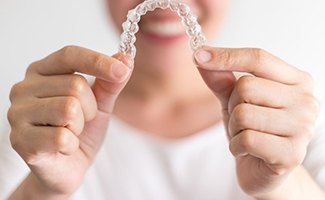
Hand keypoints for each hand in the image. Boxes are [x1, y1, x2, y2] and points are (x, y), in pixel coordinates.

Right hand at [7, 46, 131, 196]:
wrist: (68, 168)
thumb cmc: (81, 131)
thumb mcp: (100, 103)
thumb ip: (111, 82)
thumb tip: (126, 59)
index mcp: (42, 72)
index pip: (69, 55)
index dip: (97, 61)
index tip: (122, 70)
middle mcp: (24, 88)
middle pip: (74, 85)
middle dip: (90, 108)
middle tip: (81, 121)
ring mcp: (18, 114)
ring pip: (68, 109)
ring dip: (80, 126)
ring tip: (71, 132)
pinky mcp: (20, 140)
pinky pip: (61, 136)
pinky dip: (72, 145)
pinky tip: (63, 148)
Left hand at [195, 47, 318, 197]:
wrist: (263, 170)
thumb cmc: (253, 130)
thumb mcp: (234, 101)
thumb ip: (221, 79)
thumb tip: (200, 55)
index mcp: (297, 80)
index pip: (259, 58)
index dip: (226, 56)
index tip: (198, 55)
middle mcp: (306, 100)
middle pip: (246, 87)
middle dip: (232, 106)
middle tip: (241, 121)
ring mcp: (303, 128)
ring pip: (243, 114)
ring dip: (234, 129)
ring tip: (245, 136)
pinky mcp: (292, 154)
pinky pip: (246, 139)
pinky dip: (236, 146)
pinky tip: (248, 151)